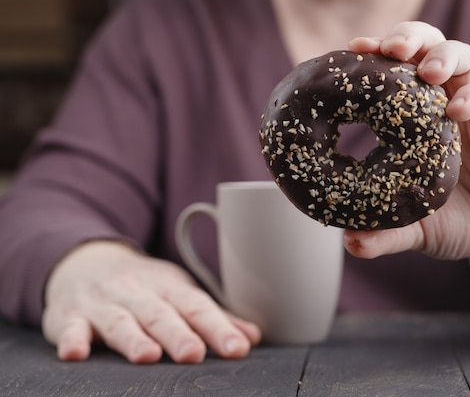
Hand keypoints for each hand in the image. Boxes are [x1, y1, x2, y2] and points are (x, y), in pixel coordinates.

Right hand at [42, 241, 260, 363]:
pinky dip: (72, 339)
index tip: (237, 348)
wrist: (85, 262)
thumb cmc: (142, 287)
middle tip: (195, 353)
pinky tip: (75, 353)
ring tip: (148, 356)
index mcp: (169, 288)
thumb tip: (251, 337)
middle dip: (178, 334)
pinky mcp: (70, 316)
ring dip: (133, 338)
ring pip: (120, 322)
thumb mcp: (177, 294)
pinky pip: (70, 327)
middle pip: (161, 315)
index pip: (197, 307)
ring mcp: (104, 304)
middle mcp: (138, 293)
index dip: (218, 328)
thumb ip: (212, 318)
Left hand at [345, 22, 469, 297]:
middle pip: (430, 50)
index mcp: (419, 120)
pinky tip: (457, 109)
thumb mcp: (419, 230)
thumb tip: (349, 243)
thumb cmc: (462, 222)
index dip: (376, 59)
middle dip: (409, 40)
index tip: (353, 51)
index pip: (397, 75)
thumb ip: (386, 234)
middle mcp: (447, 106)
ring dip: (443, 57)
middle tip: (386, 48)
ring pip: (465, 61)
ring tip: (425, 71)